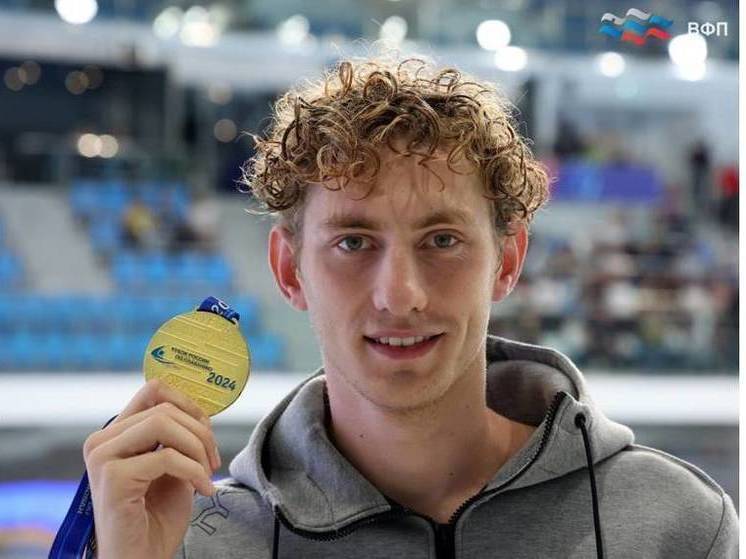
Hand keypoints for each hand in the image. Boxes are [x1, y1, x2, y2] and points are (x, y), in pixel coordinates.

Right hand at [83, 379, 220, 558]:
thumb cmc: (156, 518)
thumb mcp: (172, 467)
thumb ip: (177, 436)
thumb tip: (201, 409)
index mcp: (115, 434)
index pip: (153, 390)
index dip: (188, 402)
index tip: (207, 429)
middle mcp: (102, 441)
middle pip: (164, 407)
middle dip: (200, 431)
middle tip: (213, 461)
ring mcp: (103, 458)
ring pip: (164, 424)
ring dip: (197, 448)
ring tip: (206, 474)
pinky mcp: (112, 479)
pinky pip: (166, 457)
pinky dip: (194, 472)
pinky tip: (203, 490)